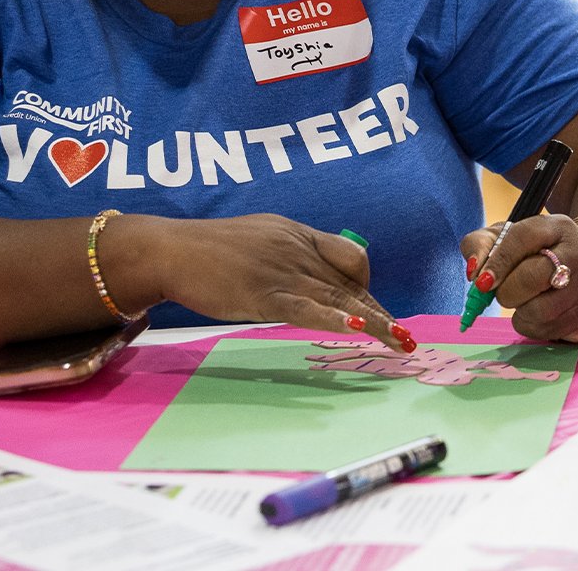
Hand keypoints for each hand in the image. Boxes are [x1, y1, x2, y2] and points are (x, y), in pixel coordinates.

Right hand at [150, 214, 415, 352]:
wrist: (171, 249)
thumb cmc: (208, 249)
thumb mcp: (258, 238)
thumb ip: (285, 254)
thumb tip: (305, 277)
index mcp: (297, 234)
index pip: (350, 255)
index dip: (366, 284)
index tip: (375, 311)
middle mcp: (297, 249)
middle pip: (352, 282)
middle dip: (381, 313)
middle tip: (405, 338)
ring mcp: (283, 270)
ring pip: (339, 298)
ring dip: (375, 323)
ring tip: (400, 343)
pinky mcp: (264, 293)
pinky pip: (307, 309)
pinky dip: (335, 320)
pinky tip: (357, 331)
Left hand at [460, 214, 577, 341]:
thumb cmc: (539, 258)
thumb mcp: (509, 240)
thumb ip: (482, 244)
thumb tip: (474, 269)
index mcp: (558, 226)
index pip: (522, 237)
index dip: (498, 260)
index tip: (481, 281)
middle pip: (531, 277)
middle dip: (506, 290)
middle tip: (502, 293)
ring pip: (538, 309)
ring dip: (520, 311)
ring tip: (525, 301)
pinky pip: (545, 330)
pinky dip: (531, 326)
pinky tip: (538, 315)